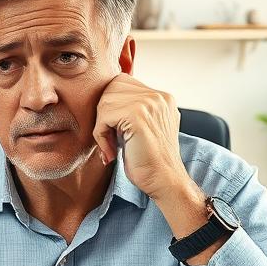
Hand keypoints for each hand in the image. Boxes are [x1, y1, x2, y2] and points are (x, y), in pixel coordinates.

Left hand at [92, 75, 189, 201]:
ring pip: (106, 101)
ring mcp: (150, 103)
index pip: (122, 84)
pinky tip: (112, 152)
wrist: (164, 182)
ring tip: (112, 147)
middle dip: (105, 114)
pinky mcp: (138, 115)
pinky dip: (102, 136)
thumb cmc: (149, 162)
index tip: (115, 132)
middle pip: (112, 87)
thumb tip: (104, 101)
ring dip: (102, 126)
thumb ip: (131, 112)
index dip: (111, 106)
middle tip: (111, 140)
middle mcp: (159, 96)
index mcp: (162, 97)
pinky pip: (104, 116)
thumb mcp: (142, 129)